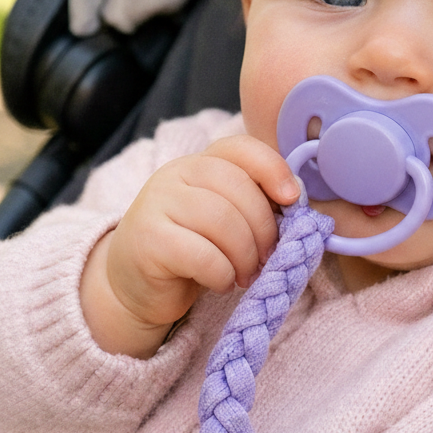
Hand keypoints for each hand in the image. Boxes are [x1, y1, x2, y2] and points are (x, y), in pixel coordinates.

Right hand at [80, 134, 299, 356]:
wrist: (136, 284)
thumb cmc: (193, 249)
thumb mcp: (226, 218)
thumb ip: (255, 202)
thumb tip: (296, 197)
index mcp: (200, 163)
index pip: (241, 148)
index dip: (273, 169)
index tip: (291, 200)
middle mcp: (175, 174)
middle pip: (239, 189)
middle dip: (264, 230)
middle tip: (268, 258)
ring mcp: (157, 203)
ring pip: (223, 222)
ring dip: (246, 256)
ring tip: (245, 274)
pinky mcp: (148, 240)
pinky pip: (204, 256)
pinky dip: (223, 274)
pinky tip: (221, 282)